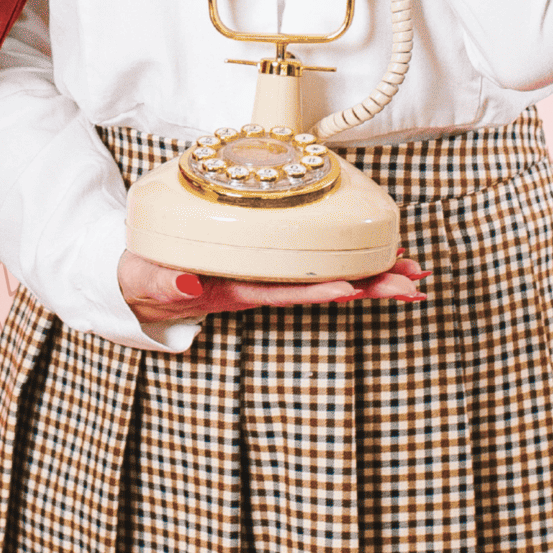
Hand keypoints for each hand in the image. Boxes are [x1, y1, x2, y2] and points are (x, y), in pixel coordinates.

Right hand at [119, 249, 426, 324]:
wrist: (141, 281)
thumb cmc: (147, 277)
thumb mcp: (148, 279)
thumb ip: (167, 282)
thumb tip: (191, 283)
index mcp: (233, 289)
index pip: (282, 291)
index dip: (317, 289)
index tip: (352, 287)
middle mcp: (259, 288)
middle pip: (320, 288)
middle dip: (368, 286)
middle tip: (411, 282)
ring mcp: (266, 280)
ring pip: (325, 279)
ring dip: (370, 278)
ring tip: (409, 273)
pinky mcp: (266, 268)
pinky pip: (314, 268)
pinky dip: (348, 264)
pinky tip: (374, 261)